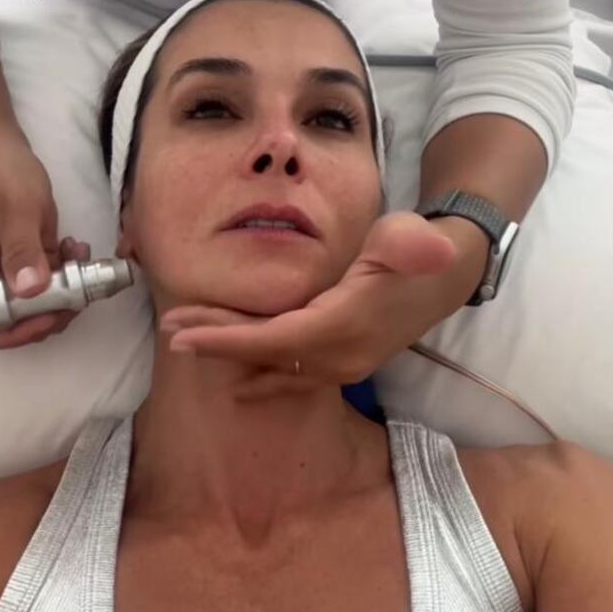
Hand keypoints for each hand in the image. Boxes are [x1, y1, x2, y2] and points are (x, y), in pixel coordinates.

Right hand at [0, 135, 90, 352]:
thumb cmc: (2, 175)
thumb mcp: (17, 208)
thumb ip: (22, 250)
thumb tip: (29, 291)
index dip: (19, 333)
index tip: (52, 311)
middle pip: (17, 325)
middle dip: (52, 313)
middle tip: (78, 287)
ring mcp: (9, 274)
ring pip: (39, 307)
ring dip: (66, 293)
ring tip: (79, 261)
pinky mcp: (28, 264)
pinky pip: (49, 285)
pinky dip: (68, 276)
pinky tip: (75, 251)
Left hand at [159, 211, 458, 396]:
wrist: (443, 280)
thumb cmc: (416, 248)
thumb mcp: (408, 236)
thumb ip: (411, 243)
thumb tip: (433, 247)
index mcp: (346, 324)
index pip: (275, 340)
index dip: (227, 342)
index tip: (182, 337)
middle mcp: (341, 356)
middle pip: (265, 356)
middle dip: (216, 343)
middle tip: (169, 330)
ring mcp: (342, 367)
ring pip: (273, 366)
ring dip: (230, 353)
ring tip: (185, 339)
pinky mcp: (341, 367)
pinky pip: (289, 374)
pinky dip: (256, 367)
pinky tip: (232, 373)